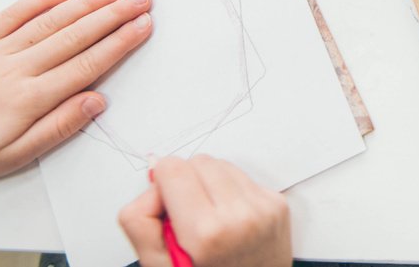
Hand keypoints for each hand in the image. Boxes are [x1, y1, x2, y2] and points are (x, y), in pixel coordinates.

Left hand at [0, 0, 152, 202]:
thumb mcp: (15, 156)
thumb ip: (58, 127)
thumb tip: (97, 101)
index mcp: (29, 99)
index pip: (87, 64)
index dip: (119, 43)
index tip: (144, 25)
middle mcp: (17, 68)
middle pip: (75, 35)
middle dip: (113, 14)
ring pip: (50, 20)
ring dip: (87, 1)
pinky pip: (14, 13)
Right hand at [119, 155, 291, 266]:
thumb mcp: (160, 266)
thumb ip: (141, 223)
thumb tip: (151, 183)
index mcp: (206, 234)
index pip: (172, 169)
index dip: (161, 185)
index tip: (166, 207)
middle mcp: (239, 216)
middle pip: (198, 161)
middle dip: (186, 183)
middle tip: (188, 217)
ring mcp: (262, 208)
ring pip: (220, 165)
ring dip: (209, 184)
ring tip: (209, 218)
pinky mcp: (277, 203)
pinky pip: (242, 175)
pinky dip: (230, 190)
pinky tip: (228, 218)